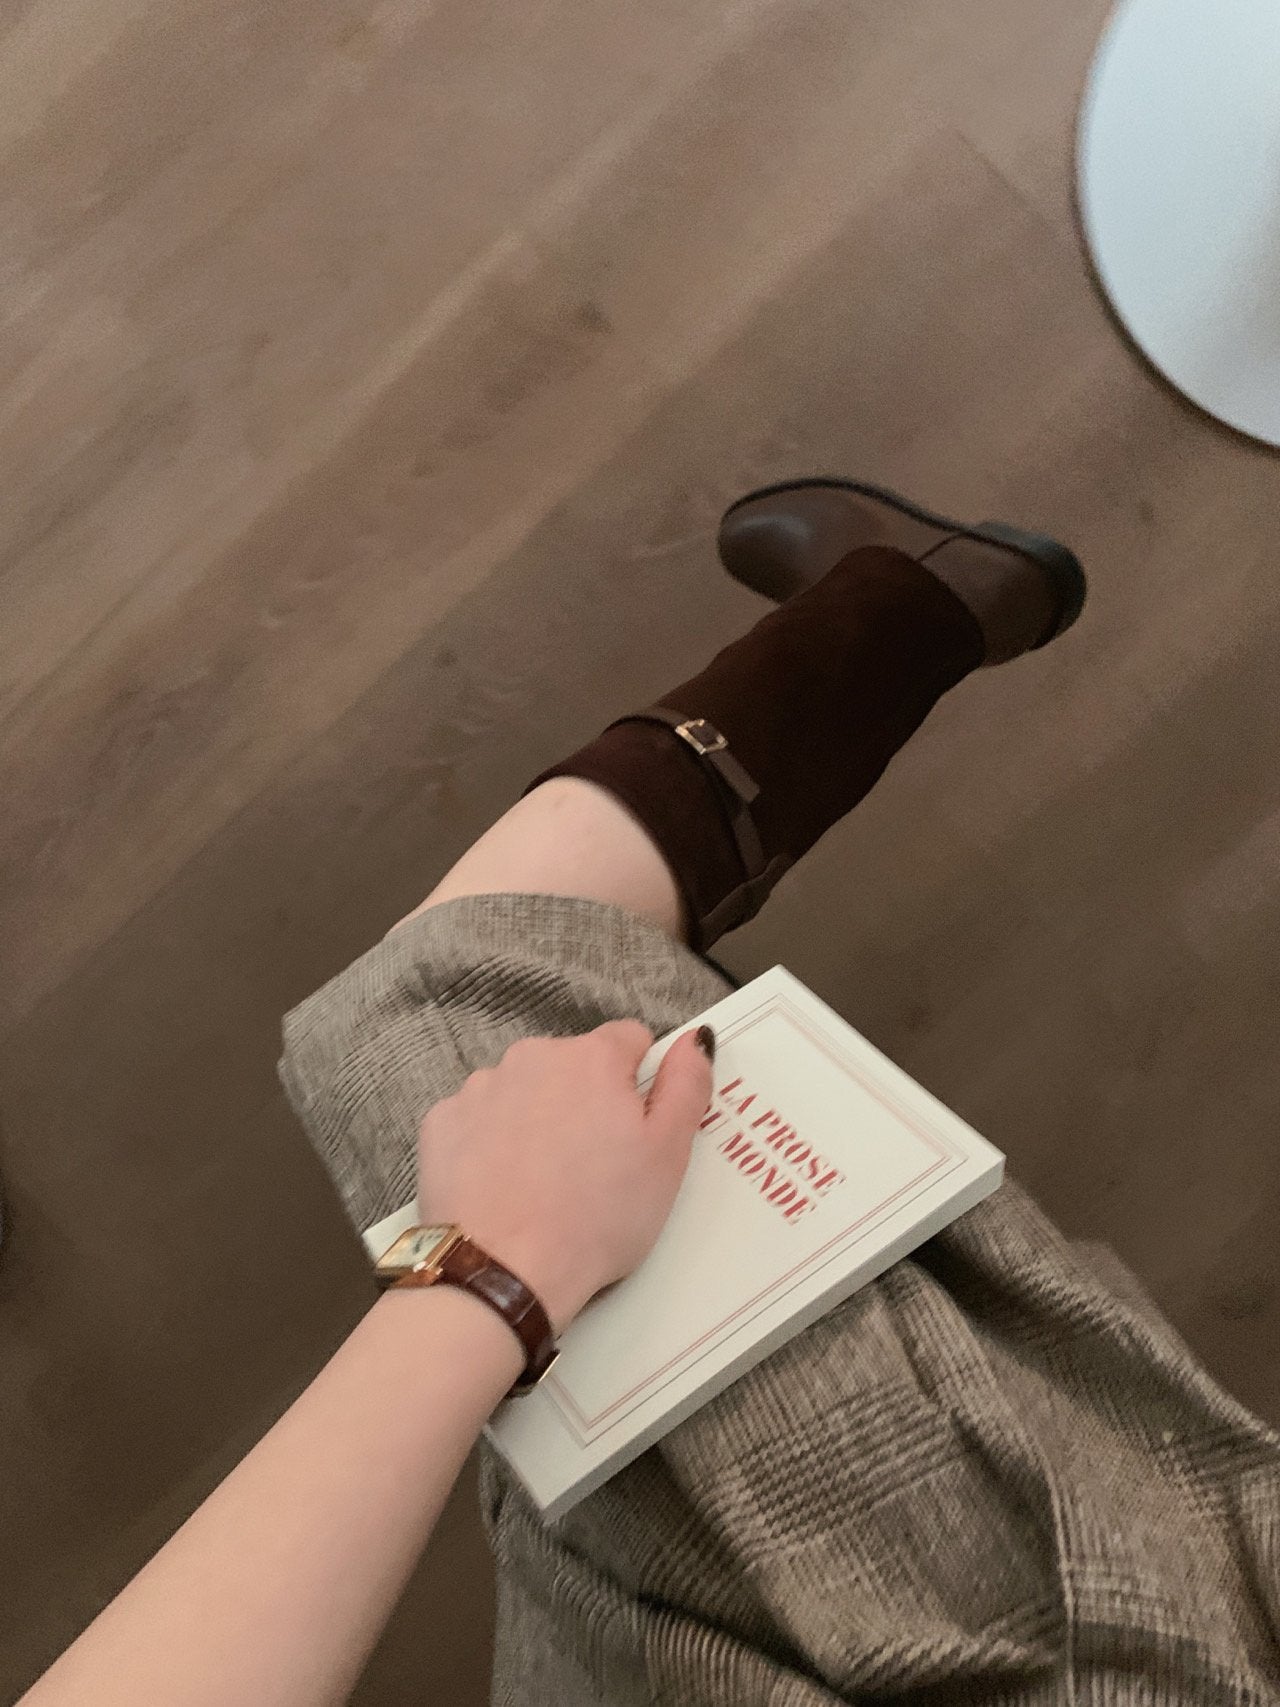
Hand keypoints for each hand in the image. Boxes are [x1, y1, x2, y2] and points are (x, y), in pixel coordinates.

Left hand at [416, 1021, 714, 1329]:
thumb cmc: (595, 1219)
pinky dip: (492, 1143)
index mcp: (592, 1059)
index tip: (636, 1129)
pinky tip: (506, 1185)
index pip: (630, 1040)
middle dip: (587, 1102)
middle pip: (574, 1065)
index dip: (639, 1083)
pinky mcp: (441, 1123)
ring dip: (538, 1119)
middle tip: (595, 1166)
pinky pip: (479, 1119)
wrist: (503, 1271)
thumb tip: (695, 1039)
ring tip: (547, 1182)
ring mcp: (481, 1088)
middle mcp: (532, 1058)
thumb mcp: (667, 1156)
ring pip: (524, 1090)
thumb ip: (687, 1085)